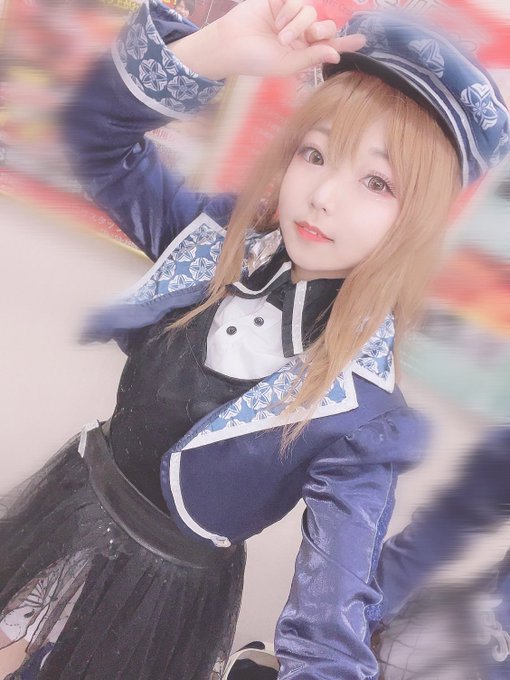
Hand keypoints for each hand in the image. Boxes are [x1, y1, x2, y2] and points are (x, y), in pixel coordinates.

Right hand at [210, 0, 365, 77]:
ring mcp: (290, 16)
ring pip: (312, 13)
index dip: (344, 43)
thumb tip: (336, 54)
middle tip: (310, 36)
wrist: (231, 44)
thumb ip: (312, 57)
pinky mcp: (281, 1)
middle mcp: (299, 34)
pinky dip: (290, 11)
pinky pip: (298, 1)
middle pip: (325, 26)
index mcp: (302, 52)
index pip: (327, 47)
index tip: (362, 41)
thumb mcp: (287, 64)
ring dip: (298, 24)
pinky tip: (277, 20)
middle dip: (322, 31)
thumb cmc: (256, 60)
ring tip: (280, 35)